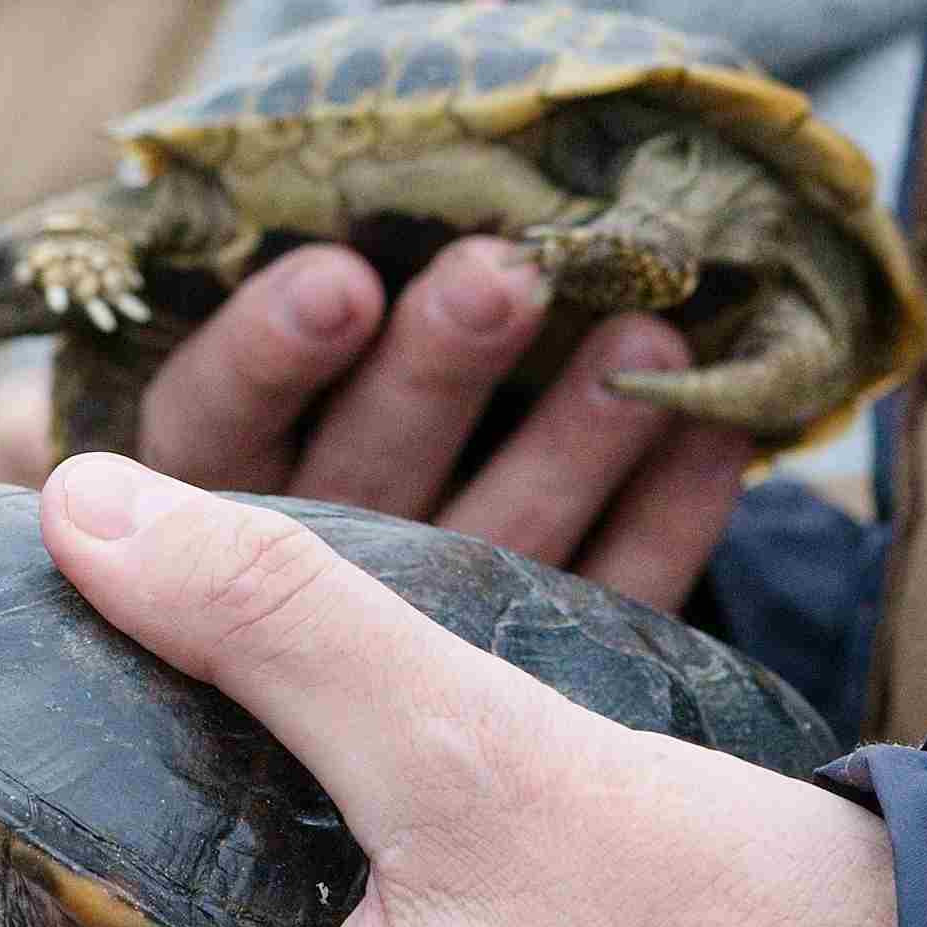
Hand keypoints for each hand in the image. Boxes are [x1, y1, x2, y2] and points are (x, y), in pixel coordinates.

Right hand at [0, 240, 752, 611]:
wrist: (344, 645)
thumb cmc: (293, 420)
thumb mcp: (246, 380)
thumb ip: (277, 325)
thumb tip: (330, 244)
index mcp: (207, 489)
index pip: (217, 427)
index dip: (271, 357)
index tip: (338, 281)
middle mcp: (311, 572)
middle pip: (362, 484)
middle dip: (436, 375)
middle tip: (500, 278)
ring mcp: (432, 643)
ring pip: (495, 548)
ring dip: (573, 441)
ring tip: (647, 338)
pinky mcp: (540, 682)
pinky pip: (606, 607)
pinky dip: (666, 522)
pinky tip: (718, 432)